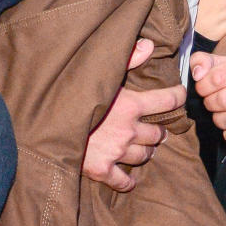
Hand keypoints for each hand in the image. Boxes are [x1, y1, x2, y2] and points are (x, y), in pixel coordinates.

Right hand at [82, 38, 186, 192]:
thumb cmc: (72, 93)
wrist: (46, 123)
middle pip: (157, 133)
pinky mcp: (102, 169)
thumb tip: (148, 45)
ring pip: (144, 155)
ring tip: (143, 148)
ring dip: (145, 151)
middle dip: (158, 130)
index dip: (177, 97)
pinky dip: (127, 181)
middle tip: (155, 129)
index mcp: (131, 105)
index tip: (180, 96)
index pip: (167, 101)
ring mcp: (117, 151)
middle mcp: (129, 129)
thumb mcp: (99, 72)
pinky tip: (128, 178)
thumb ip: (127, 59)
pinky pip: (123, 180)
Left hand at [190, 51, 225, 147]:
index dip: (202, 87)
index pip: (217, 78)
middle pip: (224, 101)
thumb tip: (197, 74)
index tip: (203, 90)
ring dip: (219, 121)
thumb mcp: (221, 64)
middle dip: (210, 104)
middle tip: (211, 103)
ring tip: (222, 114)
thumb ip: (202, 61)